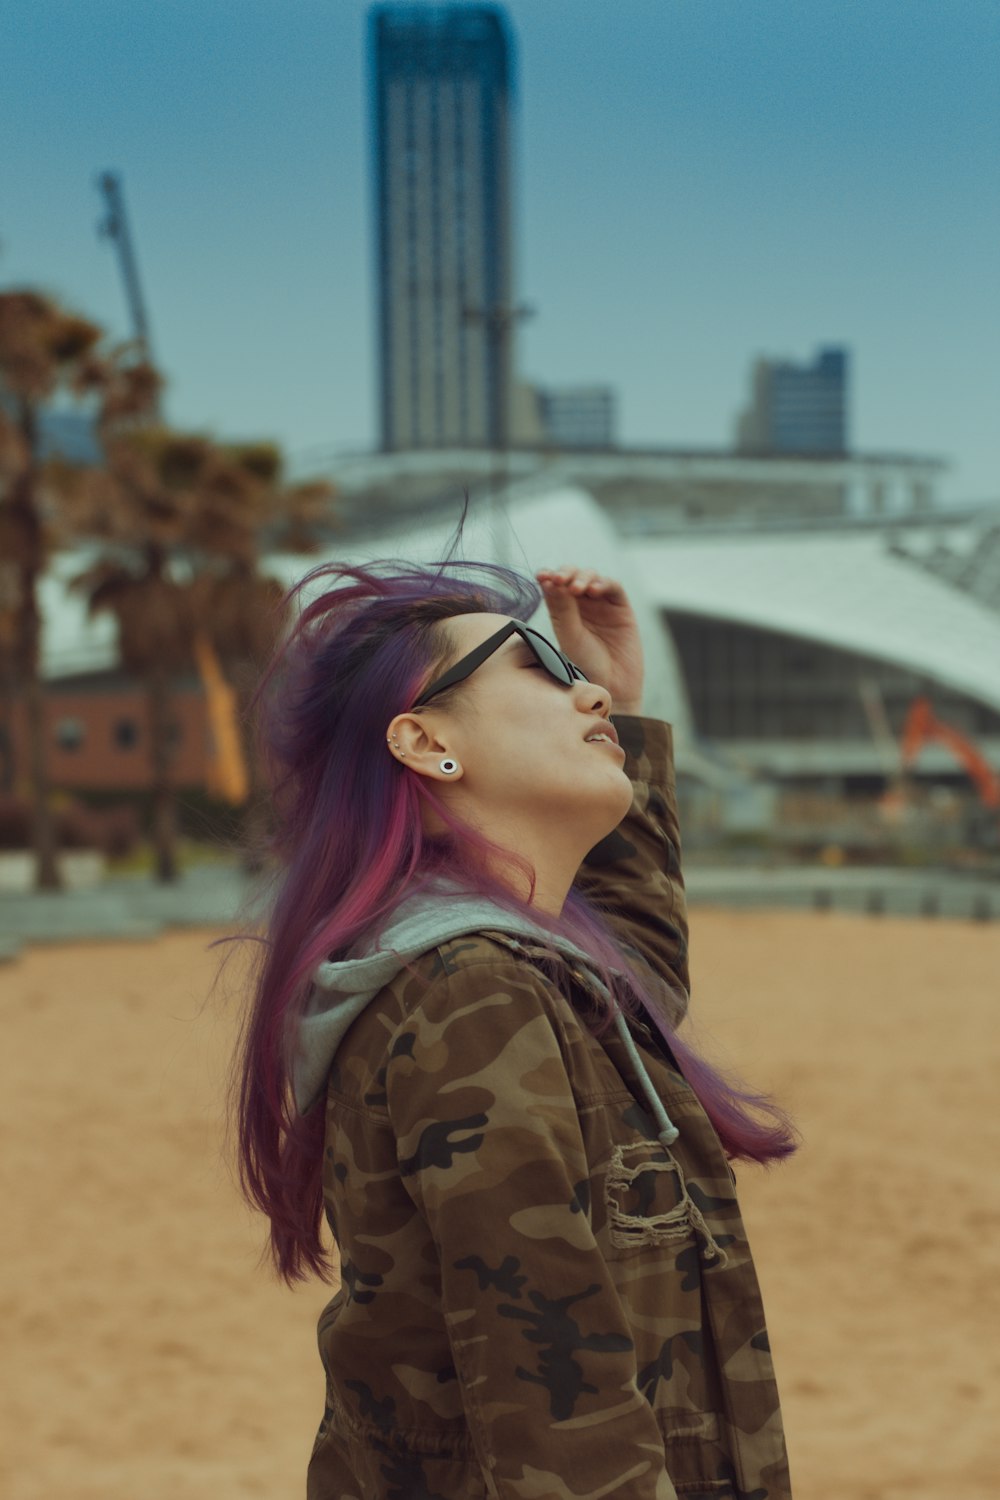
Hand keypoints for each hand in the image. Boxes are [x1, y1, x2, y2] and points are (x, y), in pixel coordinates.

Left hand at [536, 567, 643, 714]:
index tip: (541, 576)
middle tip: (559, 580)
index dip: (548, 576)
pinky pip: (613, 587)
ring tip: (576, 588)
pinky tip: (593, 590)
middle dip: (566, 573)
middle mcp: (582, 604)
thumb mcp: (569, 635)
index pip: (555, 585)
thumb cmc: (585, 665)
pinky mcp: (621, 607)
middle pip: (573, 576)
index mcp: (563, 610)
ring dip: (583, 577)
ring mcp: (602, 604)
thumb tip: (550, 581)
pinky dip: (603, 584)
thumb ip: (562, 608)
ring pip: (592, 577)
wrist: (611, 685)